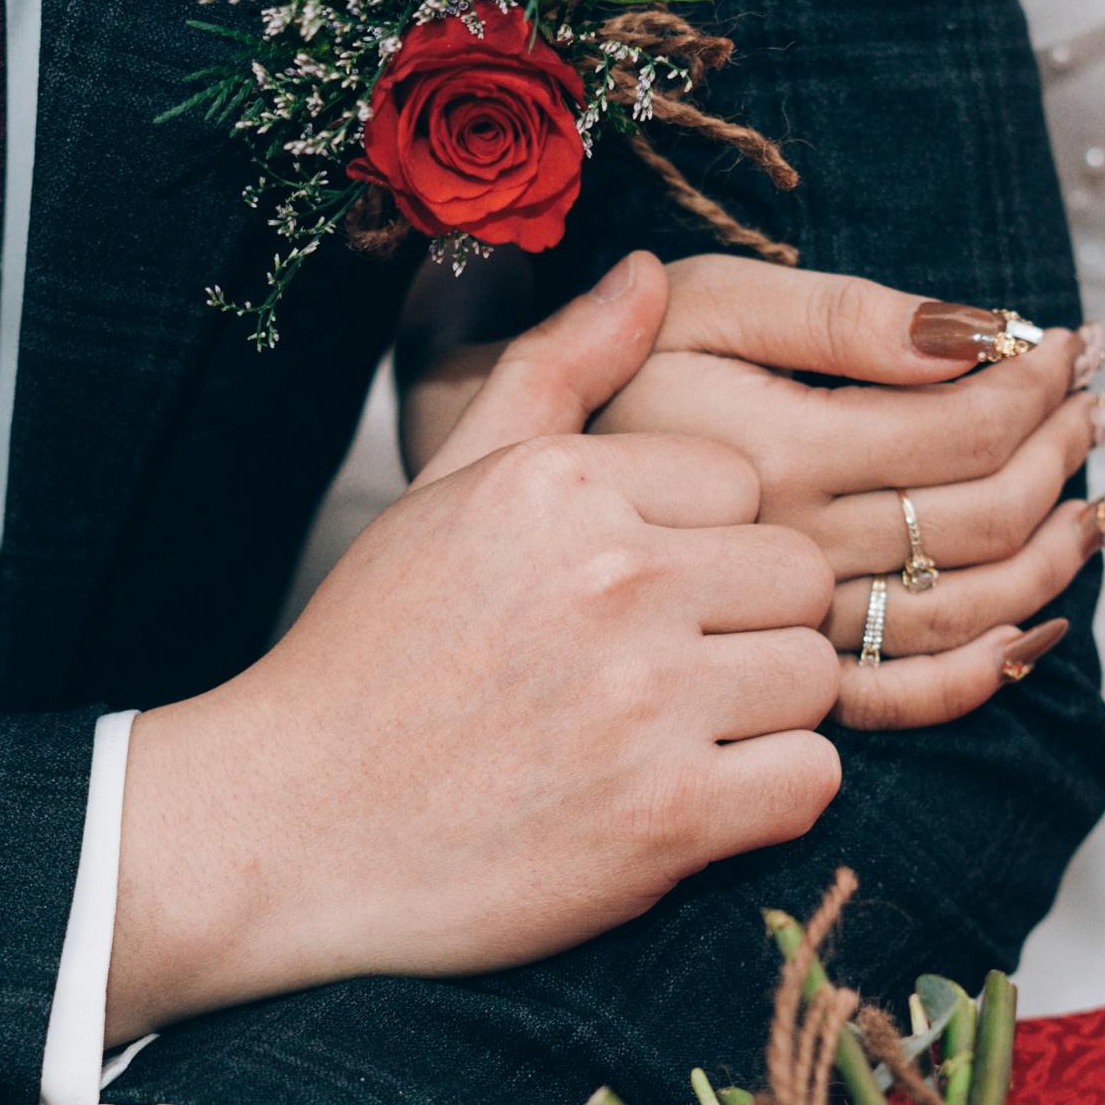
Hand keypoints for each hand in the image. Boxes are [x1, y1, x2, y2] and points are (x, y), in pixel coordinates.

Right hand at [109, 253, 842, 1035]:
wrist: (290, 829)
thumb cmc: (371, 658)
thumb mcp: (446, 490)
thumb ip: (553, 370)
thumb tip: (644, 274)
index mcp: (561, 484)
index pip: (739, 483)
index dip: (694, 548)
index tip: (618, 603)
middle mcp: (613, 578)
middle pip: (797, 574)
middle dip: (745, 625)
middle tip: (657, 675)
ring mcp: (646, 701)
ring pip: (814, 673)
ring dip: (759, 716)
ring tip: (662, 739)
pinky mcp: (670, 818)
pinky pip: (811, 780)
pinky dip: (763, 799)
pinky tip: (681, 801)